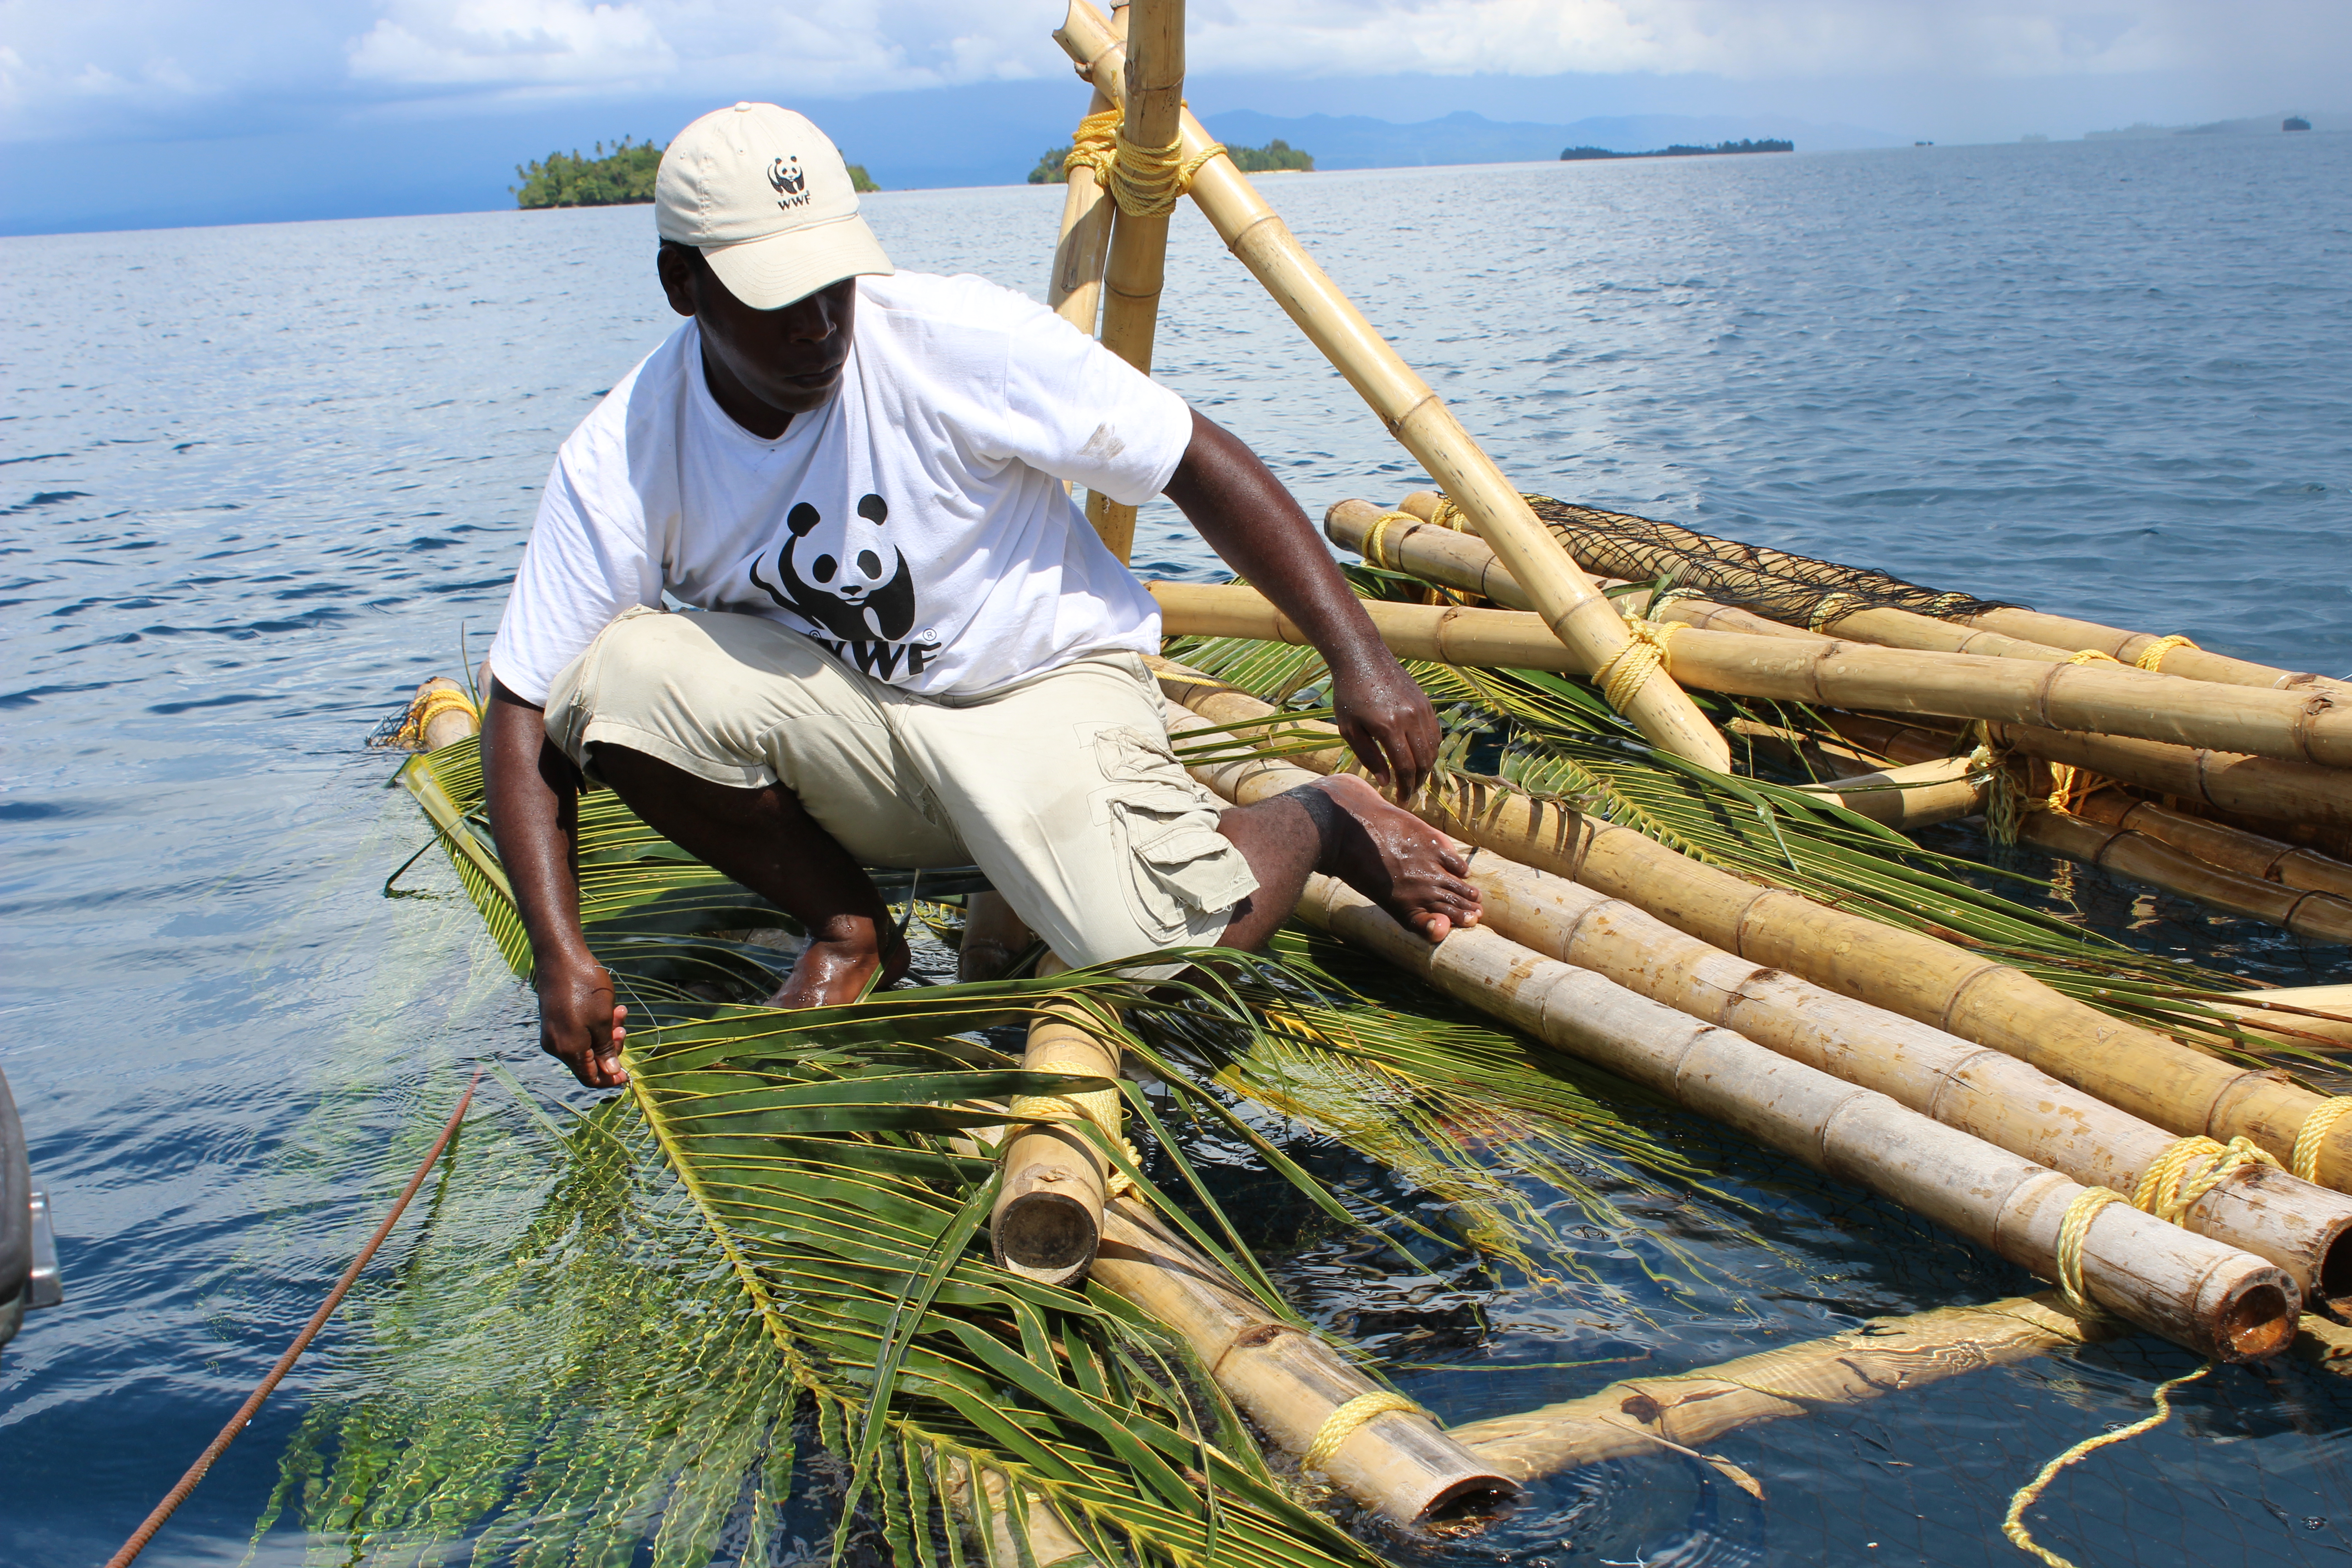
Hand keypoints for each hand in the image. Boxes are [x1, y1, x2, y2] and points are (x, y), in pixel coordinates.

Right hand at [537, 955, 628, 1087]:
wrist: (560, 956)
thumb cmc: (585, 988)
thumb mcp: (603, 1021)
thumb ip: (606, 1049)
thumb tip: (610, 1071)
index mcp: (568, 1050)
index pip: (589, 1078)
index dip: (610, 1079)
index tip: (627, 1073)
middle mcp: (556, 1046)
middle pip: (588, 1062)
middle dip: (610, 1048)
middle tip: (623, 1028)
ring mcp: (552, 1032)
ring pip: (585, 1044)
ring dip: (605, 1033)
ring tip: (619, 1012)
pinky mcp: (553, 1020)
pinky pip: (577, 1032)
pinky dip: (594, 1025)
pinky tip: (608, 1007)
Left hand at [1329, 655, 1440, 799]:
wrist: (1362, 656)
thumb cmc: (1348, 693)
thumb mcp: (1349, 728)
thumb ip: (1368, 756)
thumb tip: (1385, 781)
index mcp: (1388, 727)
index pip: (1405, 767)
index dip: (1405, 787)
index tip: (1401, 800)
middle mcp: (1410, 718)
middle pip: (1424, 761)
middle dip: (1417, 782)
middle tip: (1408, 793)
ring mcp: (1421, 709)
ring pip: (1433, 748)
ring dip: (1426, 767)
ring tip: (1413, 778)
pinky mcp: (1426, 702)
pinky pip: (1434, 733)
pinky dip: (1430, 749)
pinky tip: (1419, 756)